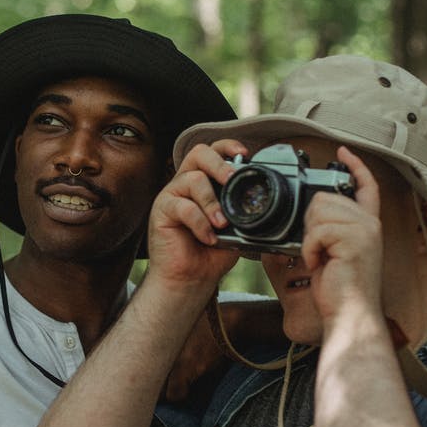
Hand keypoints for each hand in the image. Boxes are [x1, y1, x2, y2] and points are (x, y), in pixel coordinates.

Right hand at [146, 139, 243, 289]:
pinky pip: (183, 206)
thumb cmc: (211, 253)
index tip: (246, 155)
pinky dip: (200, 223)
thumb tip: (265, 201)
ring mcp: (172, 196)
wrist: (190, 279)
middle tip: (232, 180)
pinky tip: (208, 238)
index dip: (228, 147)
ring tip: (222, 224)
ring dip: (212, 201)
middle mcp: (186, 183)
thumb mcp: (236, 228)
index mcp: (205, 182)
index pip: (213, 152)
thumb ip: (244, 210)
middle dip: (220, 164)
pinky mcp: (160, 211)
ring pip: (193, 179)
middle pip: (199, 153)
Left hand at [301, 146, 384, 326]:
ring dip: (310, 238)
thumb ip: (330, 230)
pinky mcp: (355, 240)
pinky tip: (320, 264)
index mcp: (368, 225)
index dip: (355, 166)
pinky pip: (317, 231)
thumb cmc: (340, 290)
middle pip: (326, 197)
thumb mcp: (334, 253)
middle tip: (319, 250)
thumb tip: (310, 214)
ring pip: (319, 211)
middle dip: (311, 223)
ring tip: (321, 258)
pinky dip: (309, 249)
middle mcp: (370, 224)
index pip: (366, 186)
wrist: (350, 314)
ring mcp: (365, 230)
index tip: (342, 150)